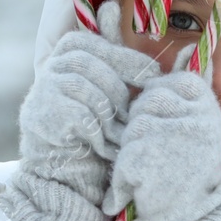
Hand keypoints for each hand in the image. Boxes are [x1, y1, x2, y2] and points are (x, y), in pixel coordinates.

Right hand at [0, 1, 159, 220]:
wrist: (68, 179)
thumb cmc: (100, 136)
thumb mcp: (118, 102)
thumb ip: (131, 77)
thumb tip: (180, 53)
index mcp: (69, 54)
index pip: (97, 42)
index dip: (127, 58)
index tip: (154, 76)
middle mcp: (50, 67)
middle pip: (92, 64)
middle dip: (119, 92)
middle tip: (132, 117)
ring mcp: (41, 90)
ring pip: (88, 90)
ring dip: (111, 117)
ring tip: (118, 136)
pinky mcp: (40, 116)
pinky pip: (81, 115)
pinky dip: (98, 134)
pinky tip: (103, 147)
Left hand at [103, 43, 220, 220]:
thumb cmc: (186, 173)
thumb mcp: (192, 126)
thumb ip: (181, 90)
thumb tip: (175, 45)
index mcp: (204, 103)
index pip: (162, 87)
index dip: (154, 112)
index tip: (166, 138)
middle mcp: (196, 116)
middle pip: (145, 107)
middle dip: (143, 135)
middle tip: (164, 160)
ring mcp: (177, 137)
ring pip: (133, 132)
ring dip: (134, 157)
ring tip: (155, 176)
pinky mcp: (154, 160)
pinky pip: (126, 158)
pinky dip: (126, 178)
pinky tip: (144, 190)